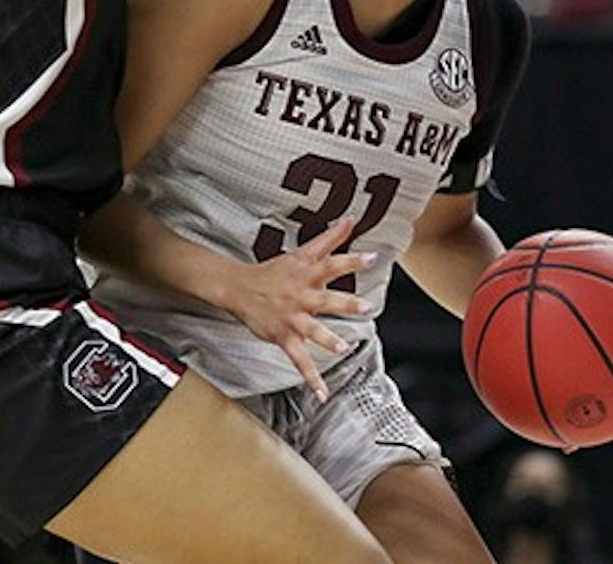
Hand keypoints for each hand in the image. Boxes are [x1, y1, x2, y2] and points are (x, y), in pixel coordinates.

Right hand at [223, 216, 374, 402]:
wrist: (238, 288)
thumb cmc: (275, 271)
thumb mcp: (301, 252)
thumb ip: (330, 237)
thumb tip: (351, 218)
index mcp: (307, 273)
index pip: (332, 264)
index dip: (353, 261)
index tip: (373, 258)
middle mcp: (301, 295)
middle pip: (325, 298)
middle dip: (345, 303)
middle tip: (366, 307)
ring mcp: (292, 318)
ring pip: (311, 329)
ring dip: (327, 339)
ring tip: (342, 347)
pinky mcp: (284, 337)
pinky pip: (298, 360)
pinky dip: (310, 378)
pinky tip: (322, 393)